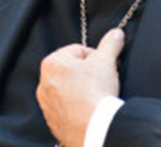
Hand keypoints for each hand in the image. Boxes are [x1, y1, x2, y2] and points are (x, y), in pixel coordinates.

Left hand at [36, 28, 124, 146]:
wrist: (92, 127)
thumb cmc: (95, 92)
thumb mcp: (106, 61)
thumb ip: (110, 44)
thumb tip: (116, 33)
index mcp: (52, 62)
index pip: (78, 51)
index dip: (96, 57)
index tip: (104, 65)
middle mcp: (44, 82)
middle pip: (72, 69)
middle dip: (88, 72)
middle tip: (102, 79)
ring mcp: (47, 103)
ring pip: (68, 88)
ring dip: (82, 89)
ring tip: (96, 95)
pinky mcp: (52, 119)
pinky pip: (66, 107)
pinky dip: (77, 106)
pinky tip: (89, 108)